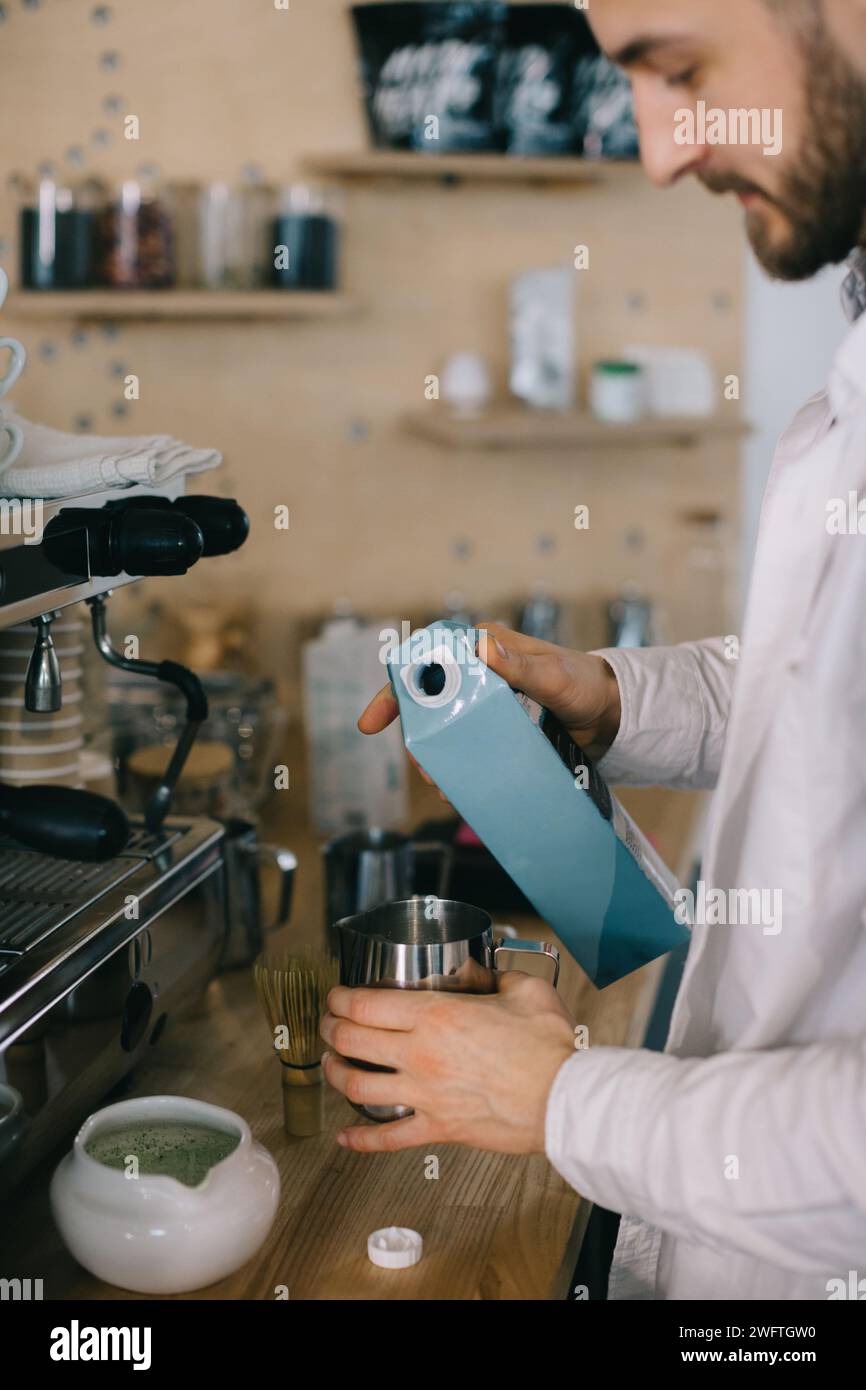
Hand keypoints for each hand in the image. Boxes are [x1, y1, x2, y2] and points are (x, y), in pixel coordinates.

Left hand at [319, 973, 574, 1153]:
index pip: (365, 1004)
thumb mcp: (523, 989)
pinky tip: (344, 1138)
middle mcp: (420, 1054)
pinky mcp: (437, 1128)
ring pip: (357, 1087)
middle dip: (329, 1028)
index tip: (337, 995)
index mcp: (436, 1015)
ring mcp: (424, 1094)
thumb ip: (494, 975)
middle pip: (350, 1040)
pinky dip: (360, 1140)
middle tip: (328, 1023)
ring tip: (330, 1065)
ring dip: (335, 1074)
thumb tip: (477, 970)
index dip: (340, 998)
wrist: (564, 1098)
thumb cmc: (548, 1047)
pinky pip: (387, 1139)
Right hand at [358, 622, 621, 762]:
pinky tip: (463, 789)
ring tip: (446, 784)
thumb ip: (520, 664)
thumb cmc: (584, 683)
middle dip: (419, 737)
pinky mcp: (498, 729)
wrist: (612, 714)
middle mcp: (478, 673)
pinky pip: (470, 746)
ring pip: (447, 730)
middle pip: (429, 703)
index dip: (394, 690)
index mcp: (483, 648)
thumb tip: (482, 647)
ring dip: (441, 757)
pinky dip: (462, 767)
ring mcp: (486, 703)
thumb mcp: (554, 675)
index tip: (372, 723)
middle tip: (425, 768)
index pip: (426, 663)